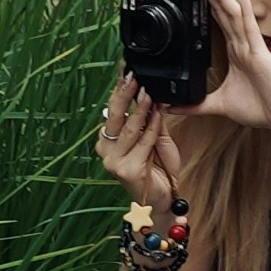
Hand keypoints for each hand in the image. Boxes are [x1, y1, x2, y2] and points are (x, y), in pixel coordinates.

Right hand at [93, 76, 199, 217]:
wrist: (163, 199)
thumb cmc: (159, 170)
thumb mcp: (156, 139)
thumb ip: (152, 120)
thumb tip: (151, 95)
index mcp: (108, 140)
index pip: (113, 110)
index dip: (119, 90)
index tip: (126, 70)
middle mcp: (106, 150)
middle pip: (115, 116)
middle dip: (125, 94)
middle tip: (134, 76)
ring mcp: (114, 161)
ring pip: (130, 128)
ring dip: (140, 108)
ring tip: (147, 92)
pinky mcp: (127, 169)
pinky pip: (143, 141)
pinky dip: (152, 126)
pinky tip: (158, 113)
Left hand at [189, 0, 270, 145]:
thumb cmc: (260, 108)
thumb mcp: (219, 106)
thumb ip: (196, 106)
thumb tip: (171, 108)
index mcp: (236, 52)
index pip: (216, 19)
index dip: (204, 1)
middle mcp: (243, 44)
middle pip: (222, 9)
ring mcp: (253, 47)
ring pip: (233, 14)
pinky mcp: (262, 55)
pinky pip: (252, 29)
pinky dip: (247, 11)